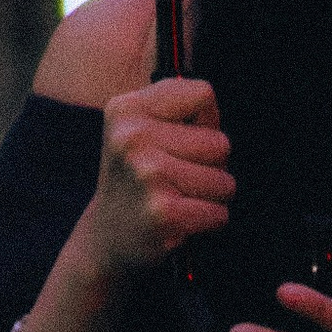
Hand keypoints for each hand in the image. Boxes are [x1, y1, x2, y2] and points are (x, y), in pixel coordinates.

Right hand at [94, 76, 234, 268]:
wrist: (107, 237)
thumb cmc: (138, 176)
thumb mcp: (139, 127)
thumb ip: (179, 107)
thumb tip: (212, 109)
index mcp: (126, 109)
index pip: (203, 94)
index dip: (204, 121)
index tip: (180, 140)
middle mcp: (132, 137)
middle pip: (220, 142)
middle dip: (211, 165)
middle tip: (177, 178)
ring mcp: (147, 175)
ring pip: (224, 181)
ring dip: (210, 196)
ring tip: (178, 198)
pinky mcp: (163, 212)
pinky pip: (219, 213)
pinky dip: (209, 221)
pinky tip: (181, 220)